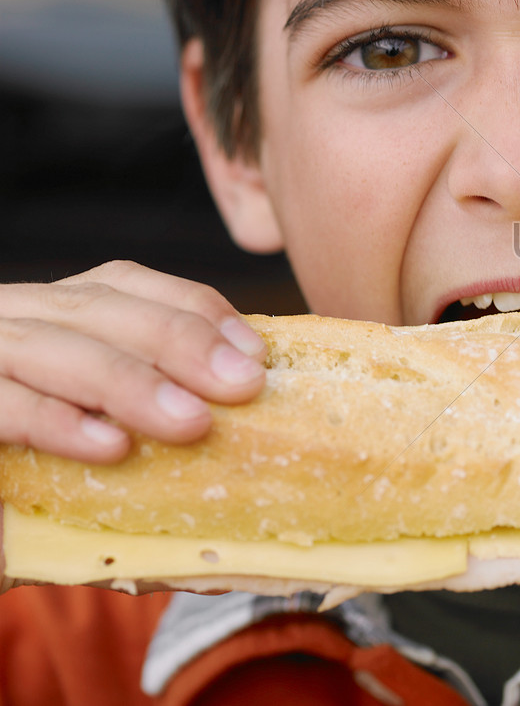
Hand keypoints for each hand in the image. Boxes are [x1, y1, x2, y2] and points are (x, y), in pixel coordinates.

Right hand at [0, 261, 265, 462]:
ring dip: (129, 383)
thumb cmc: (30, 471)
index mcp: (54, 313)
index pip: (129, 286)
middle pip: (99, 310)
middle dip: (180, 342)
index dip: (197, 311)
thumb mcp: (94, 415)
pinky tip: (110, 446)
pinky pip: (1, 402)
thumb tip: (245, 396)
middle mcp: (12, 317)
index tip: (257, 356)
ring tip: (193, 422)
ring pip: (52, 348)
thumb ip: (146, 404)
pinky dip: (56, 421)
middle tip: (245, 385)